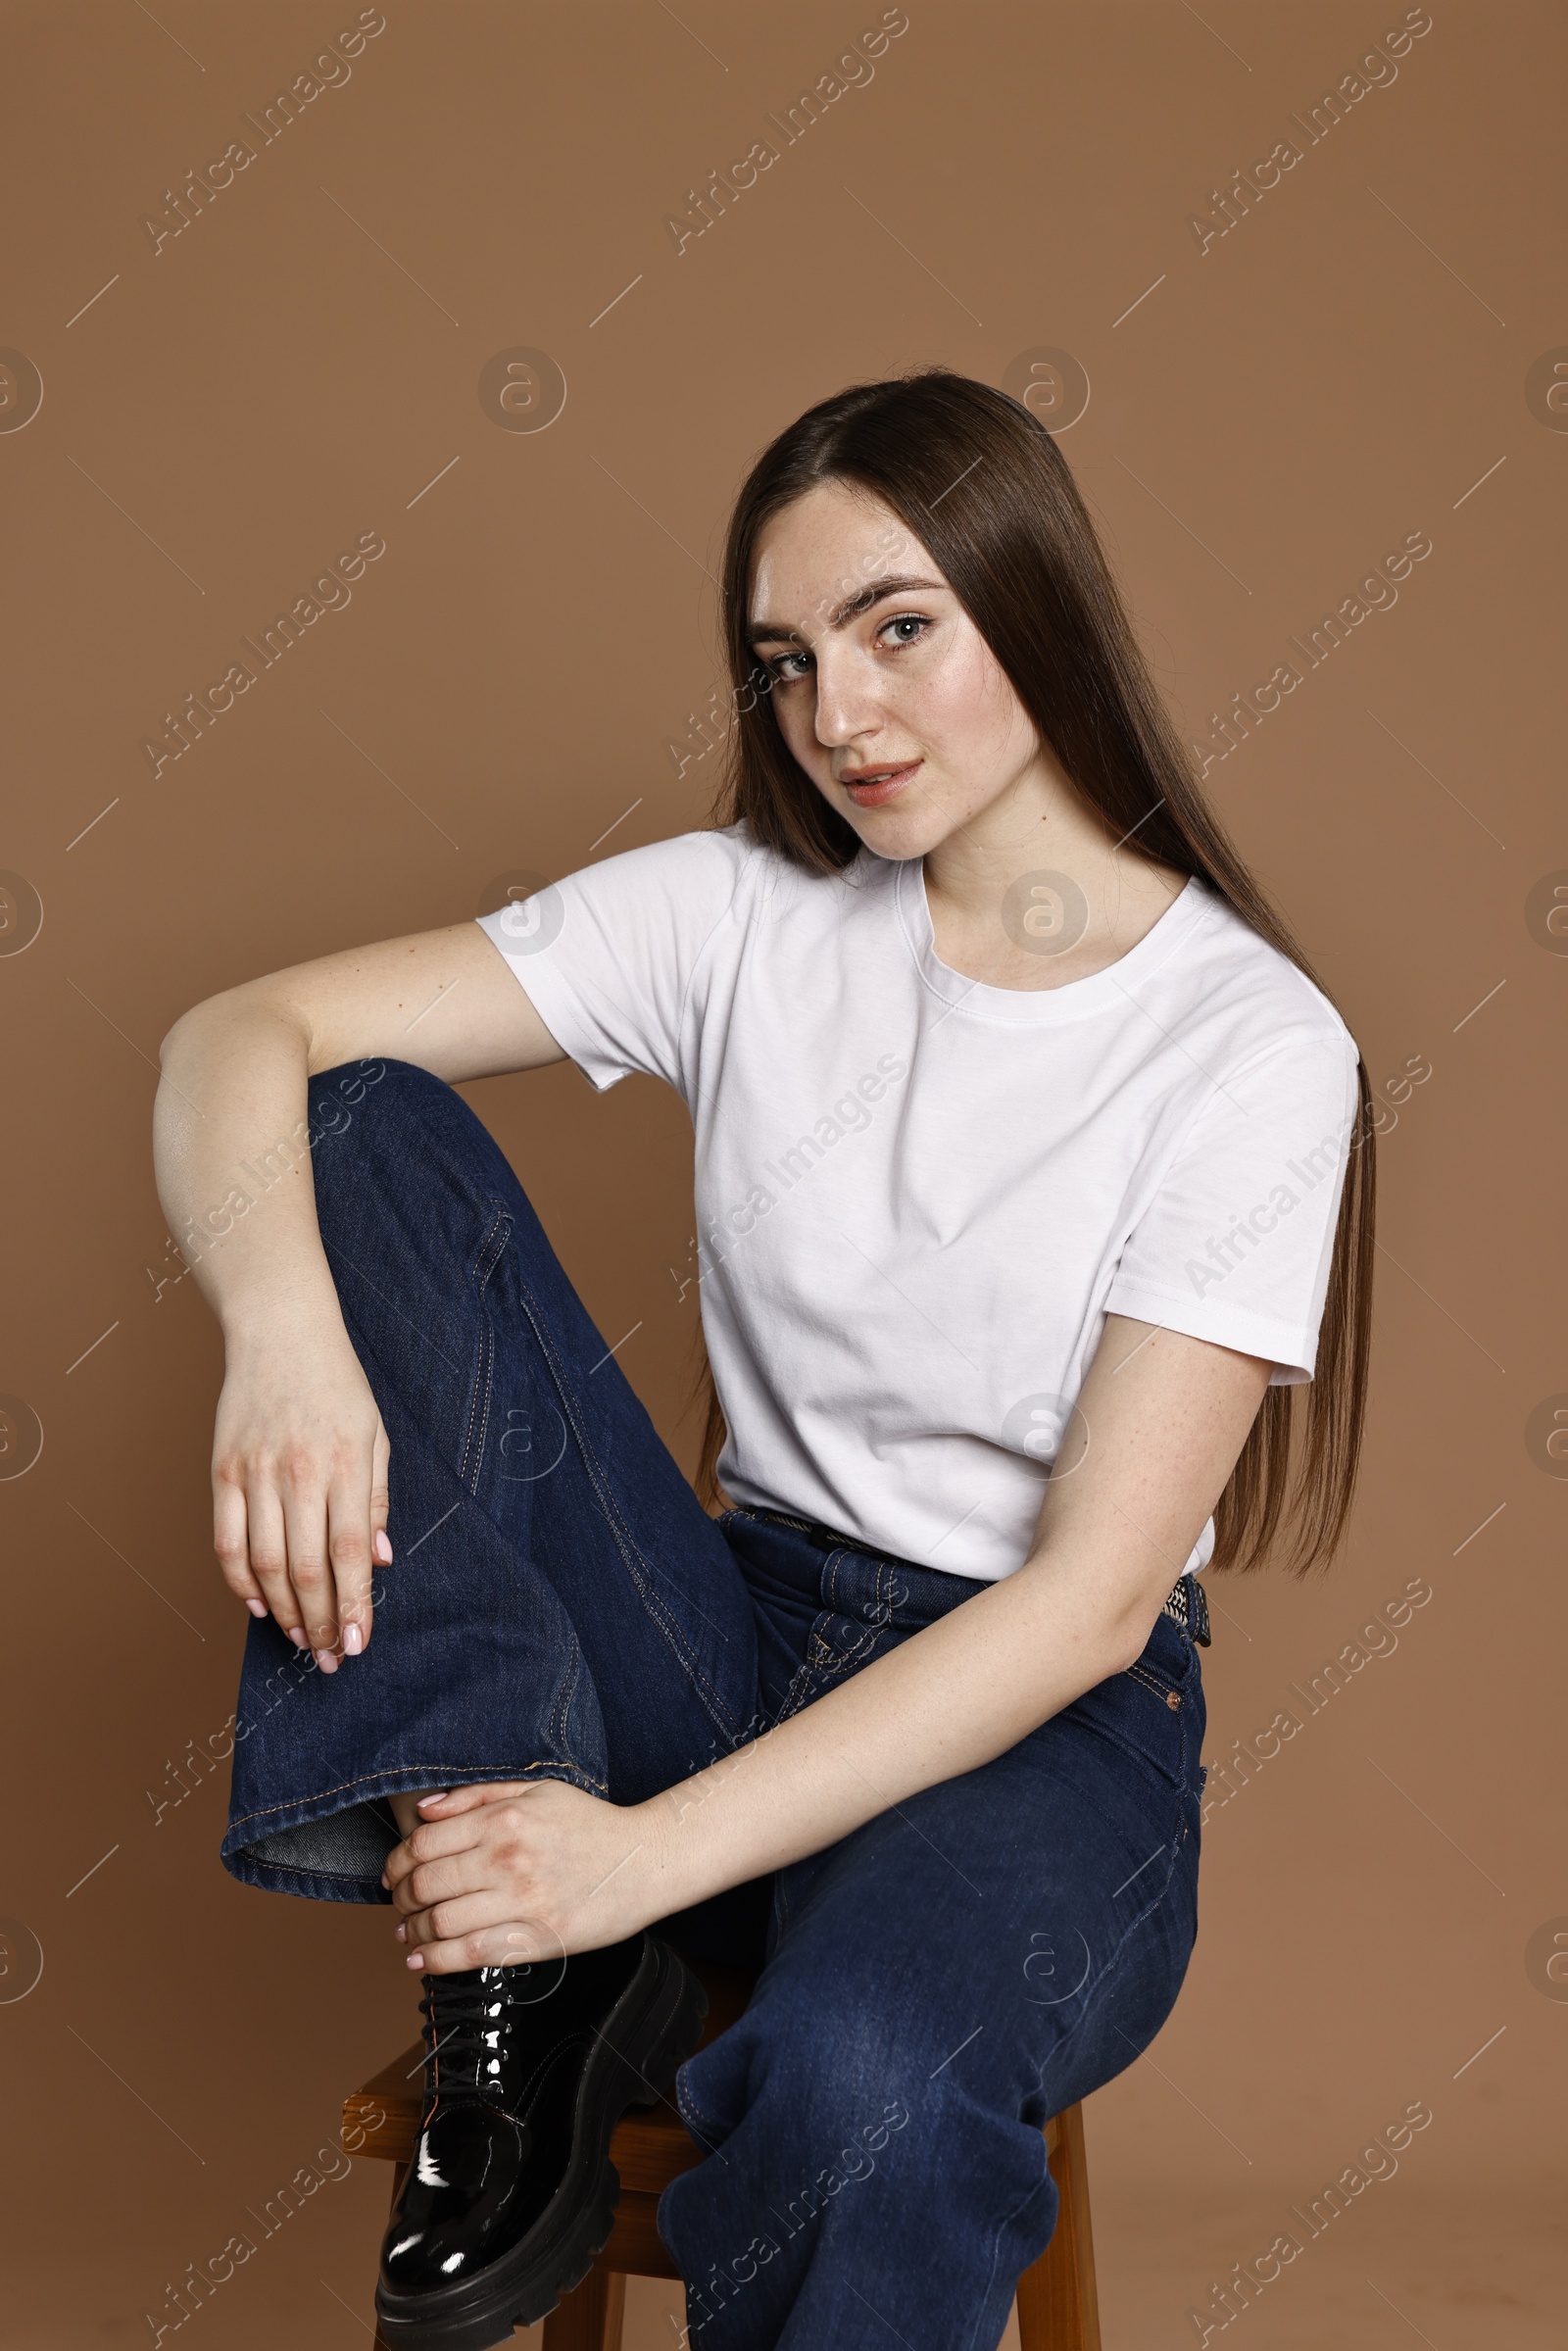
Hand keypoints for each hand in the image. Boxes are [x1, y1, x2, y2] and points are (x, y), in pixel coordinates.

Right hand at [211, 1307, 390, 1669]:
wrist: (281, 1333)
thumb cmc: (337, 1385)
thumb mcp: (376, 1436)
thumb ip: (375, 1501)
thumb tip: (378, 1562)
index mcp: (347, 1464)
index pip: (347, 1552)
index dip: (352, 1605)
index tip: (357, 1643)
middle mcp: (299, 1473)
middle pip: (305, 1569)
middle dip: (320, 1623)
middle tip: (329, 1657)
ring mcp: (256, 1473)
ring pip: (264, 1564)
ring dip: (283, 1612)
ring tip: (301, 1640)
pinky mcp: (223, 1471)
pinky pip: (226, 1541)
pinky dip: (239, 1581)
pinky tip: (258, 1605)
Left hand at [384, 1782, 662, 1972]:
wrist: (646, 1859)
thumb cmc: (592, 1825)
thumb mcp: (538, 1791)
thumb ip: (477, 1795)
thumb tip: (425, 1810)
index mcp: (505, 1819)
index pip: (425, 1842)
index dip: (397, 1862)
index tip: (394, 1873)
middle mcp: (508, 1858)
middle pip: (426, 1883)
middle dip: (402, 1899)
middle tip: (400, 1904)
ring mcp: (522, 1901)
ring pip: (441, 1922)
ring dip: (413, 1932)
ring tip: (408, 1933)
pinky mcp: (537, 1937)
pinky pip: (471, 1954)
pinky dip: (437, 1961)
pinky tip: (423, 1960)